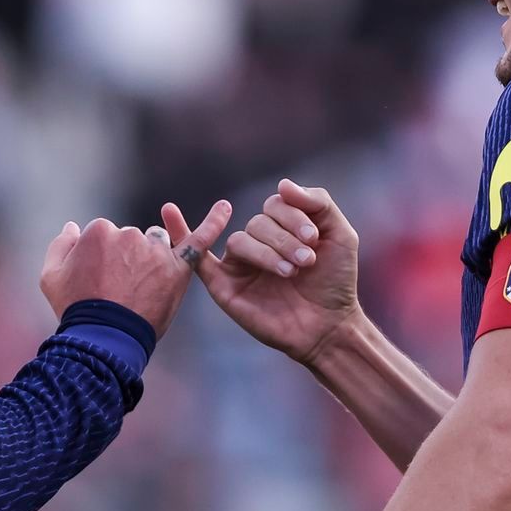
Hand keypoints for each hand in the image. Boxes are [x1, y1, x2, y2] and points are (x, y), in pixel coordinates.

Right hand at [40, 202, 232, 336]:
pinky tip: (227, 207)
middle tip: (119, 293)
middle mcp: (130, 233)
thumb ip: (60, 246)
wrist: (104, 340)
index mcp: (100, 230)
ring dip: (152, 260)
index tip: (100, 283)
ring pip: (157, 245)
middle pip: (133, 239)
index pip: (106, 236)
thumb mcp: (50, 276)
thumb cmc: (75, 309)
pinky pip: (200, 240)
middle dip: (127, 261)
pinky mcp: (177, 268)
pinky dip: (215, 221)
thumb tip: (73, 227)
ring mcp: (155, 251)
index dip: (103, 262)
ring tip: (140, 291)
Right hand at [174, 180, 362, 363]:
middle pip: (257, 223)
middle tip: (306, 260)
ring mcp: (238, 264)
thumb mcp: (339, 234)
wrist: (329, 326)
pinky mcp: (224, 285)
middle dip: (284, 238)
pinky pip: (196, 258)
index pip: (275, 205)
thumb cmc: (334, 282)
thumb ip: (318, 203)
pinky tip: (172, 214)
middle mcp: (257, 242)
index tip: (315, 239)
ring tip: (291, 271)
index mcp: (280, 226)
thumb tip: (282, 184)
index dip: (294, 217)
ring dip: (267, 252)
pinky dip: (183, 234)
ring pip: (240, 241)